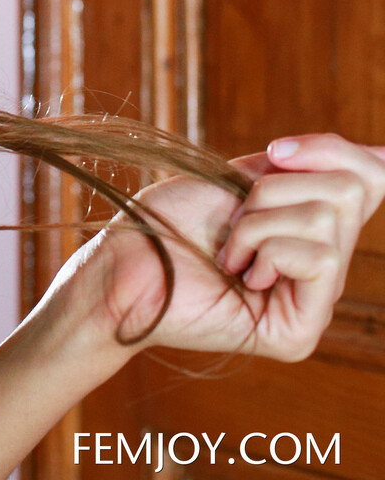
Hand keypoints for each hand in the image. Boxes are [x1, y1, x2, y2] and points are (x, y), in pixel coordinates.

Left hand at [64, 134, 384, 363]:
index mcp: (312, 228)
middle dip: (276, 188)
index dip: (336, 151)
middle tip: (233, 216)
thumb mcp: (241, 178)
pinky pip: (320, 258)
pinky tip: (238, 273)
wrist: (121, 262)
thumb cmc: (167, 219)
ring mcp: (314, 302)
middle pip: (351, 191)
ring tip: (228, 248)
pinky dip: (266, 247)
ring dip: (260, 221)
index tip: (277, 151)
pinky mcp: (300, 331)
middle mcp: (324, 267)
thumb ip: (303, 171)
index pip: (370, 179)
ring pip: (329, 221)